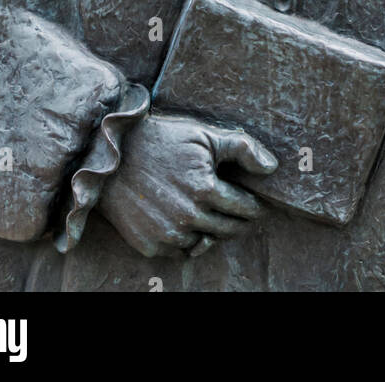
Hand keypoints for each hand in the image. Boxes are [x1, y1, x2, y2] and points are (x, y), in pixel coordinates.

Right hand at [99, 113, 277, 258]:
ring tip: (210, 213)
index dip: (254, 205)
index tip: (256, 203)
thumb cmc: (163, 140)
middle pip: (229, 229)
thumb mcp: (204, 135)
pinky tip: (185, 220)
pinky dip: (187, 239)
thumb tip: (272, 167)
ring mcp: (168, 234)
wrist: (112, 157)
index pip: (245, 208)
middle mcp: (188, 217)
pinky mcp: (150, 245)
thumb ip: (242, 148)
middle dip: (239, 220)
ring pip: (206, 242)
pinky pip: (180, 250)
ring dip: (213, 230)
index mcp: (205, 189)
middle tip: (240, 212)